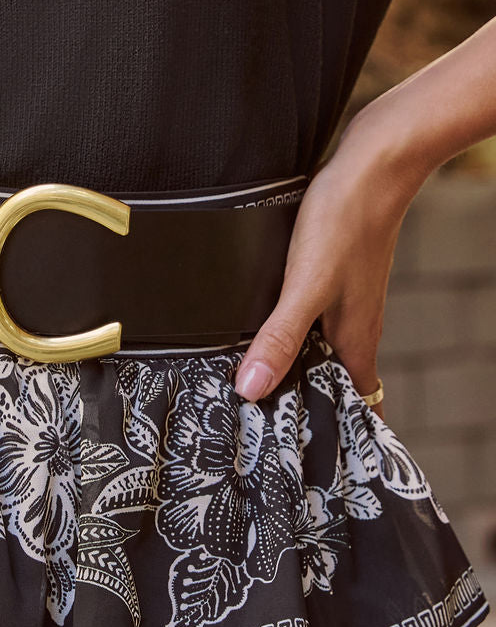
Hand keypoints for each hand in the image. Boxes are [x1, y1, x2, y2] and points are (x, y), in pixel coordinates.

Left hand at [233, 115, 422, 413]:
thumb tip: (250, 389)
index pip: (360, 406)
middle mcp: (353, 329)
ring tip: (259, 398)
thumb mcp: (305, 286)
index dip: (342, 436)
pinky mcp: (332, 280)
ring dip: (298, 375)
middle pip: (336, 385)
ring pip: (322, 355)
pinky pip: (312, 325)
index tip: (317, 466)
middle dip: (312, 412)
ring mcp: (344, 305)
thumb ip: (279, 339)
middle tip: (271, 441)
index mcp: (355, 342)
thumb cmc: (348, 219)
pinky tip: (264, 337)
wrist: (375, 160)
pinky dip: (292, 340)